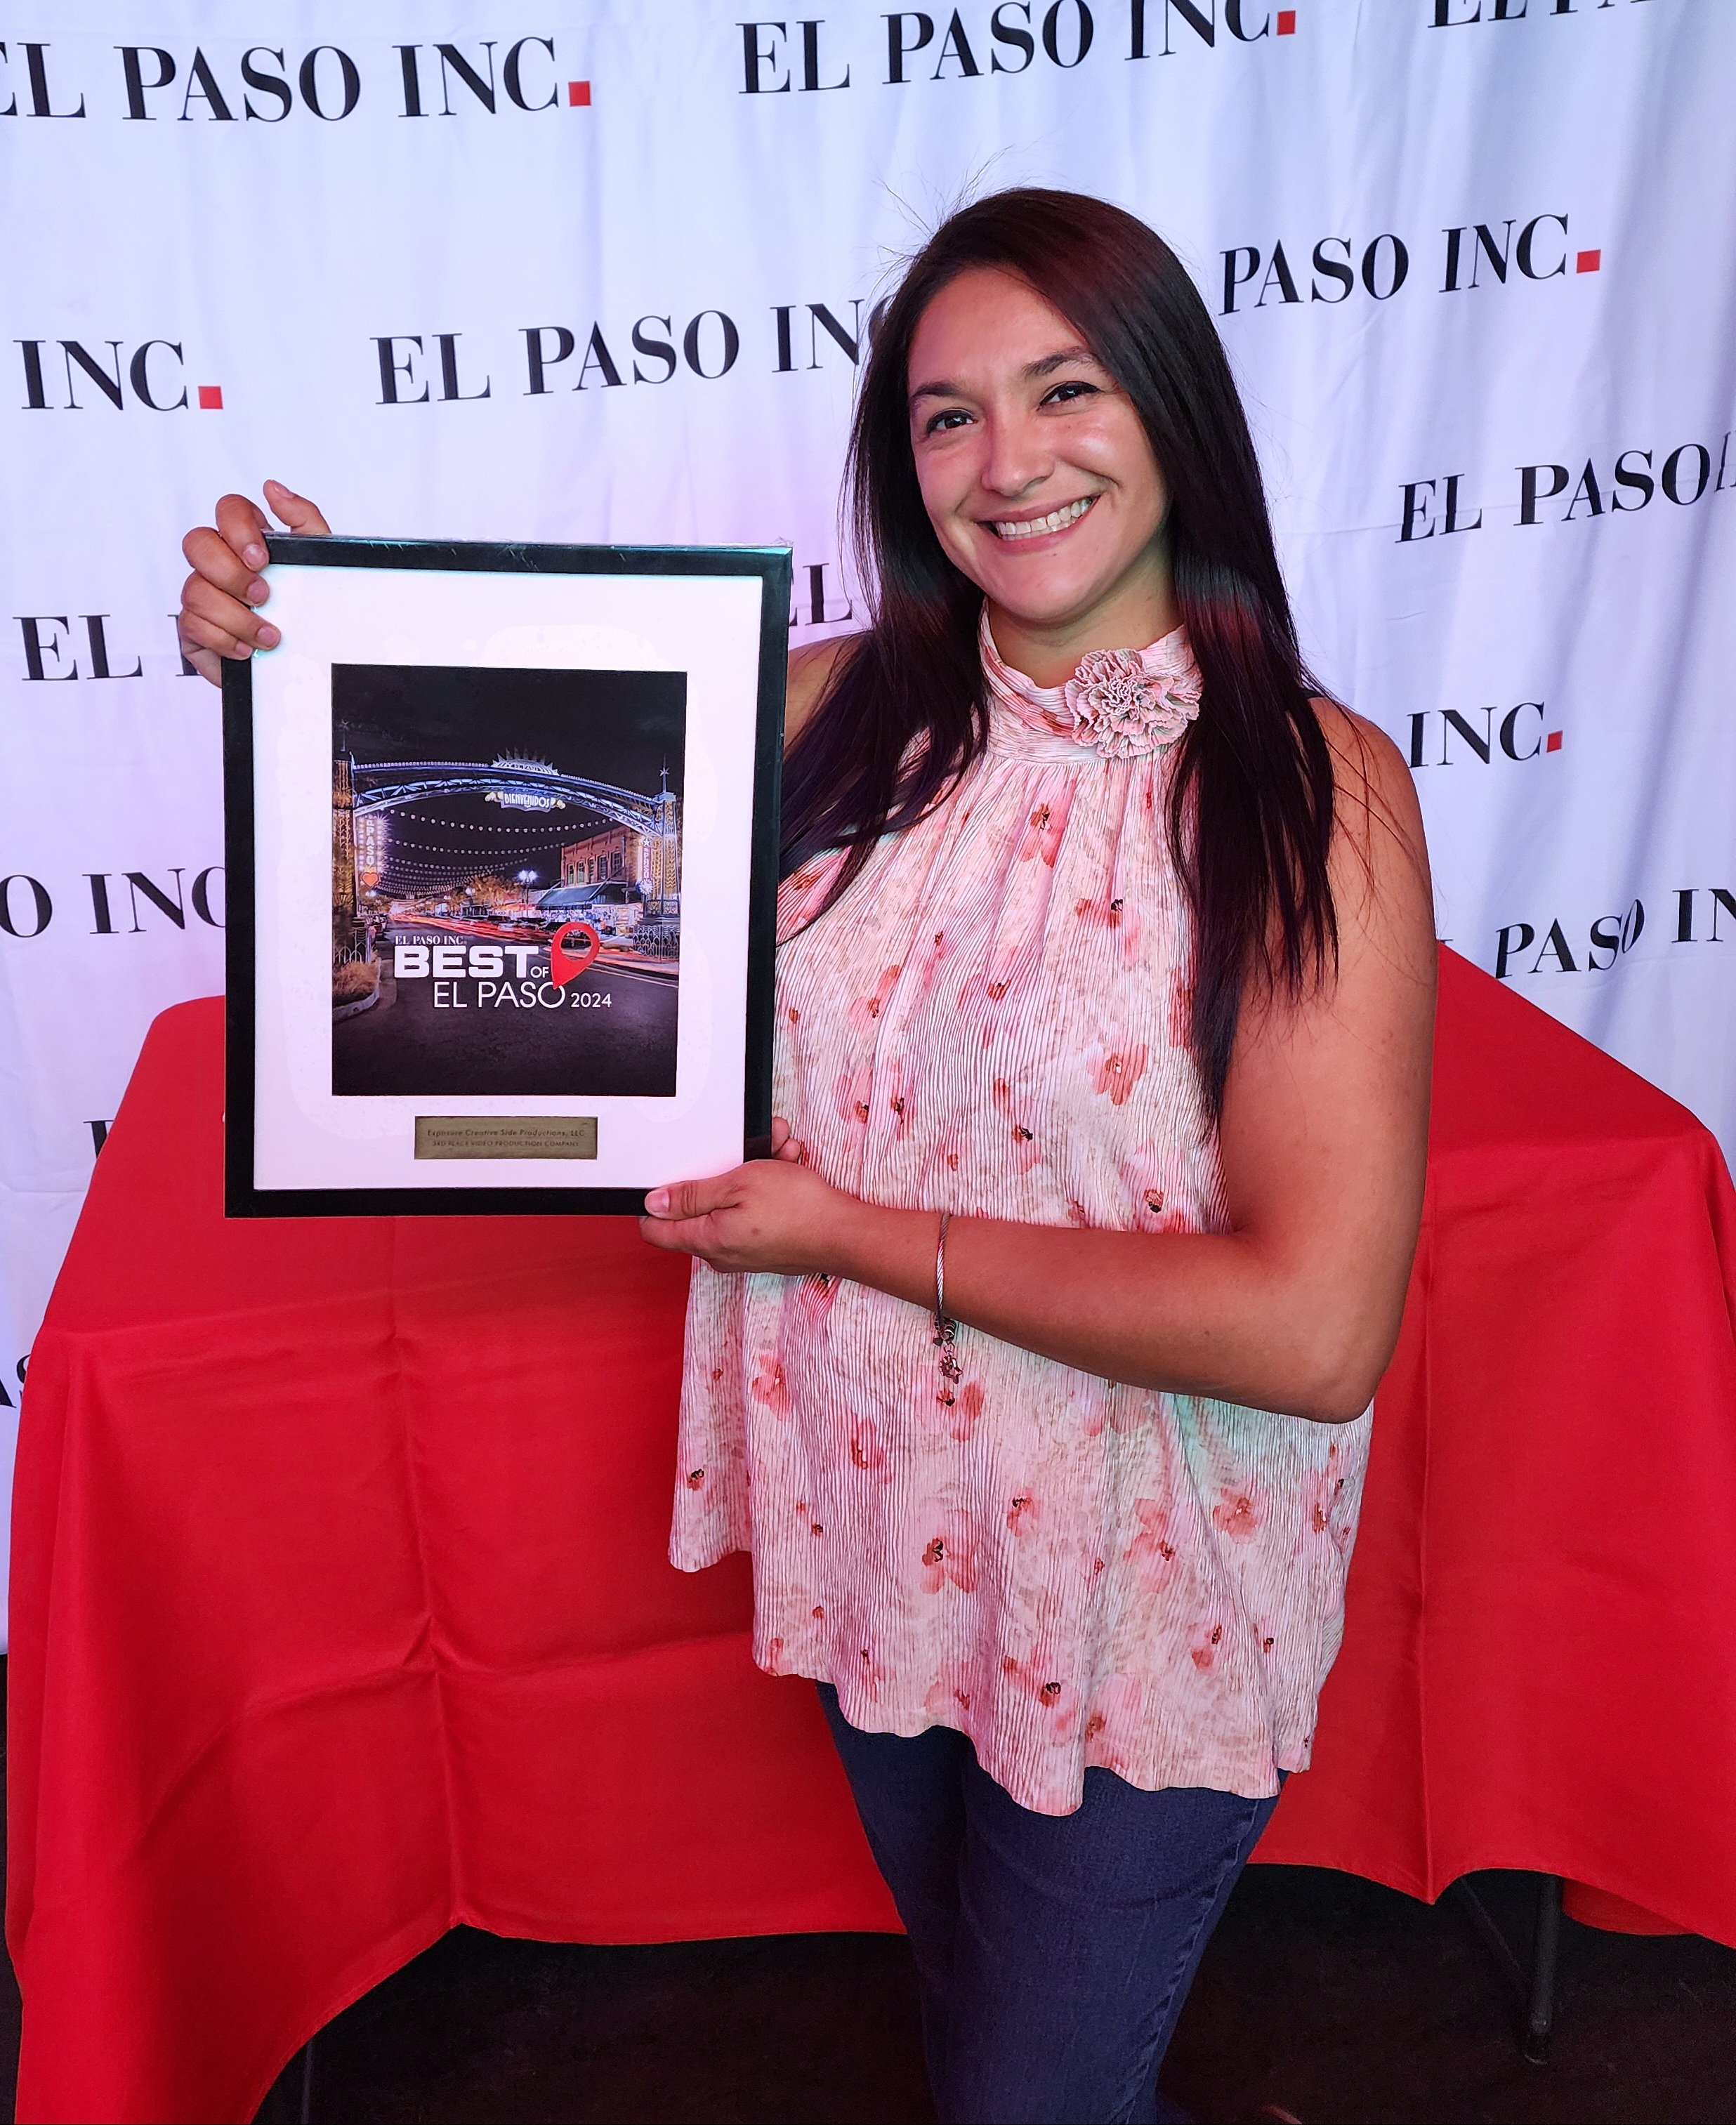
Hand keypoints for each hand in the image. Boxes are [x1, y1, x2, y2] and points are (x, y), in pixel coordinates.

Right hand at [177, 478, 329, 684]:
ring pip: (196, 590)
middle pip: (197, 543)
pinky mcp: (194, 631)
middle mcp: (220, 564)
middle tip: (263, 597)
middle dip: (231, 574)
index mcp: (249, 541)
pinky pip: (193, 626)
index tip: (261, 559)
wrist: (306, 671)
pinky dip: (226, 641)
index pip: (228, 510)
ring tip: (269, 636)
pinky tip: (249, 651)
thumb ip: (304, 520)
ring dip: (237, 618)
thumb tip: (272, 488)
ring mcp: (203, 595)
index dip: (238, 529)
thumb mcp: (320, 564)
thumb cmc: (312, 613)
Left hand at [638, 1120, 857, 1274]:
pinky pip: (753, 1214)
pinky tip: (786, 1167)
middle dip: (719, 1173)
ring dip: (750, 1175)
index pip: (655, 1230)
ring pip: (732, 1205)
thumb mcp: (738, 1184)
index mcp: (707, 1239)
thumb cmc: (797, 1208)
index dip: (656, 1201)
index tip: (671, 1175)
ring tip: (776, 1152)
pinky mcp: (764, 1247)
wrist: (843, 1233)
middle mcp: (721, 1252)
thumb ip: (692, 1196)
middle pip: (700, 1209)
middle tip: (741, 1151)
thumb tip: (654, 1204)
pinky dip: (766, 1190)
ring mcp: (743, 1252)